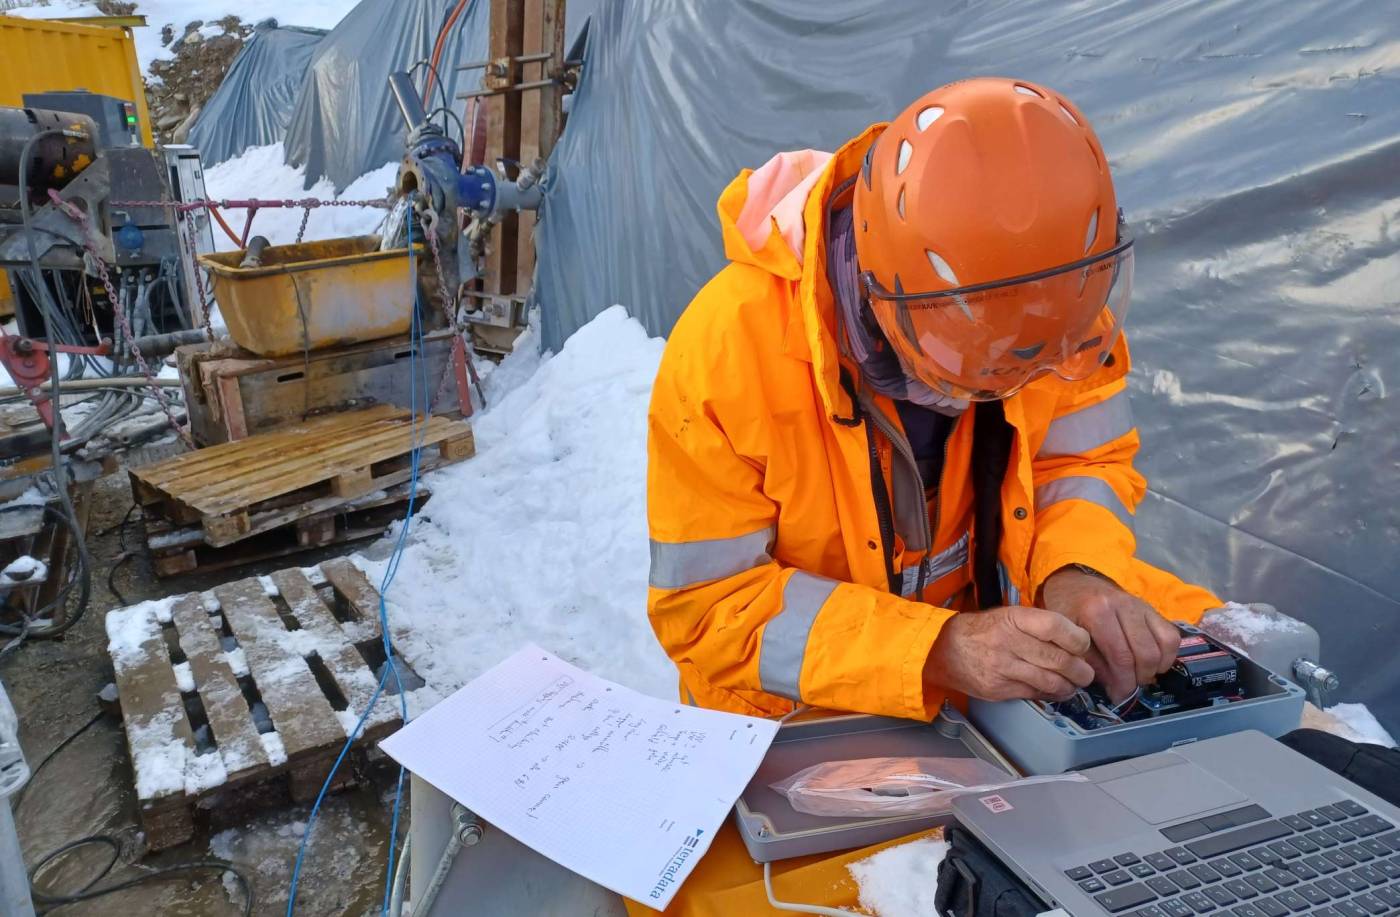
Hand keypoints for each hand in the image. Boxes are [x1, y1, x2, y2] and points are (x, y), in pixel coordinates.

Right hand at [924, 606, 1094, 701]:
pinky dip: (1050, 694)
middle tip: (1087, 673)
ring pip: (1049, 681)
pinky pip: (1034, 693)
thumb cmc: (981, 631)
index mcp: (1012, 618)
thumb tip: (1075, 639)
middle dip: (1080, 670)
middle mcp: (1008, 642)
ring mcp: (1002, 667)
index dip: (1077, 638)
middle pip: (1057, 658)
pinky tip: (1056, 691)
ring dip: (1069, 686)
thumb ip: (1037, 625)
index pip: (1055, 626)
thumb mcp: (1007, 615)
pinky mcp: (998, 688)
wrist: (943, 650)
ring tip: (1075, 685)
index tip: (1084, 645)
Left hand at [1040, 567, 1179, 702]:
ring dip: (1154, 668)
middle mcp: (1122, 606)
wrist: (1075, 584)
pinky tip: (1153, 664)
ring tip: (1139, 676)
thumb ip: (1090, 661)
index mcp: (1097, 612)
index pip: (1120, 656)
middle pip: (1145, 653)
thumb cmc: (1068, 611)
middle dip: (1139, 678)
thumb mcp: (1068, 636)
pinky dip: (1167, 655)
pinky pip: (1171, 635)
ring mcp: (1140, 605)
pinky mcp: (1152, 608)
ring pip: (1163, 644)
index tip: (1119, 696)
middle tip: (1128, 688)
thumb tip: (1114, 687)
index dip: (1123, 682)